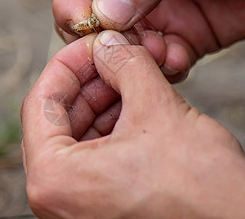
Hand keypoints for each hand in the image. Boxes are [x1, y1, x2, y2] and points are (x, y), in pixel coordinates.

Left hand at [21, 31, 244, 217]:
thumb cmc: (203, 188)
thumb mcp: (158, 108)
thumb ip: (125, 64)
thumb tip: (109, 44)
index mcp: (54, 179)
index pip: (41, 101)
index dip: (69, 63)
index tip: (94, 43)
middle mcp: (57, 201)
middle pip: (57, 120)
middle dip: (90, 81)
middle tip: (116, 56)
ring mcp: (78, 208)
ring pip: (78, 137)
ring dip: (104, 102)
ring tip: (132, 77)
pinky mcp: (101, 209)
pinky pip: (95, 157)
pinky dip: (113, 127)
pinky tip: (137, 104)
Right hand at [52, 0, 244, 81]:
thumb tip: (104, 14)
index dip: (71, 4)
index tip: (84, 25)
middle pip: (95, 20)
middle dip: (104, 40)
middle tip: (122, 49)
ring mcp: (158, 9)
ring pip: (125, 46)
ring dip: (134, 57)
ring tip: (158, 52)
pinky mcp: (184, 34)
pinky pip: (159, 59)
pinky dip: (162, 66)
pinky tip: (177, 58)